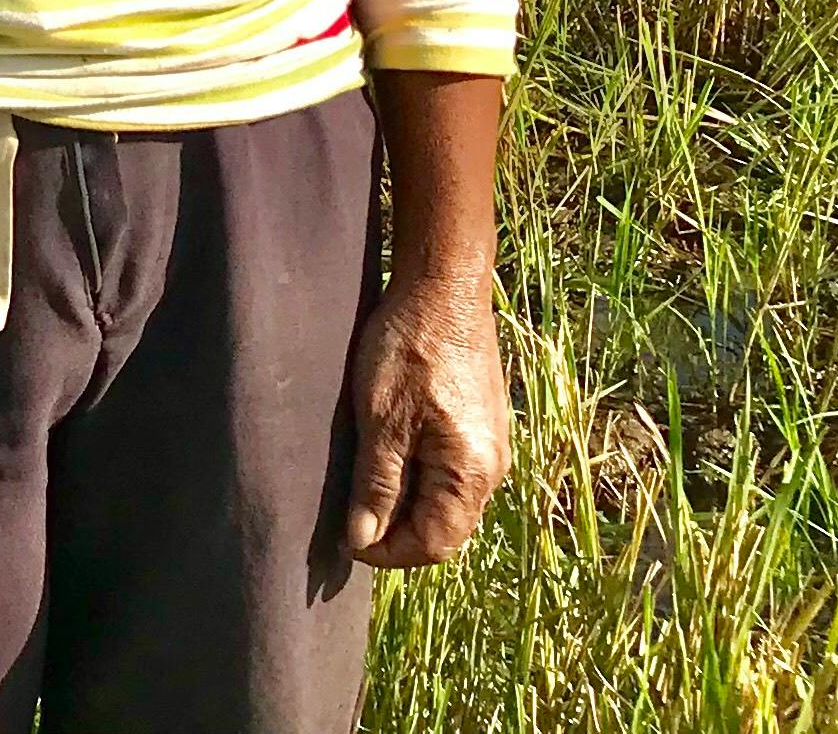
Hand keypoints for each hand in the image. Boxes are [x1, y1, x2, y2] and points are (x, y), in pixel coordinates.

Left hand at [339, 269, 510, 568]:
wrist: (444, 285)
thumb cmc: (410, 347)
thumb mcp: (381, 418)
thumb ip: (376, 483)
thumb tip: (363, 539)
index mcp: (471, 474)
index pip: (434, 545)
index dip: (388, 552)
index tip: (345, 541)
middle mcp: (492, 469)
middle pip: (444, 529)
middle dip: (396, 533)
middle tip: (348, 521)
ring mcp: (490, 447)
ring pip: (446, 502)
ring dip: (405, 506)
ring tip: (362, 492)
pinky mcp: (480, 426)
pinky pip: (450, 474)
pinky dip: (417, 480)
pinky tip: (386, 460)